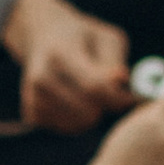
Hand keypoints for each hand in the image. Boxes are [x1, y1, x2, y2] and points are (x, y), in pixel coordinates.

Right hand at [4, 0, 130, 133]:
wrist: (42, 35)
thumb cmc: (82, 37)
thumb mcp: (104, 37)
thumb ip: (114, 59)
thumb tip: (121, 80)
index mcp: (61, 53)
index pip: (94, 87)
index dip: (118, 98)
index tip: (132, 97)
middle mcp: (42, 77)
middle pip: (87, 113)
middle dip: (105, 107)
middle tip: (110, 93)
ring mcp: (33, 97)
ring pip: (78, 125)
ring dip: (93, 114)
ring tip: (92, 94)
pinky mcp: (31, 113)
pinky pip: (67, 129)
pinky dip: (77, 120)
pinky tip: (76, 101)